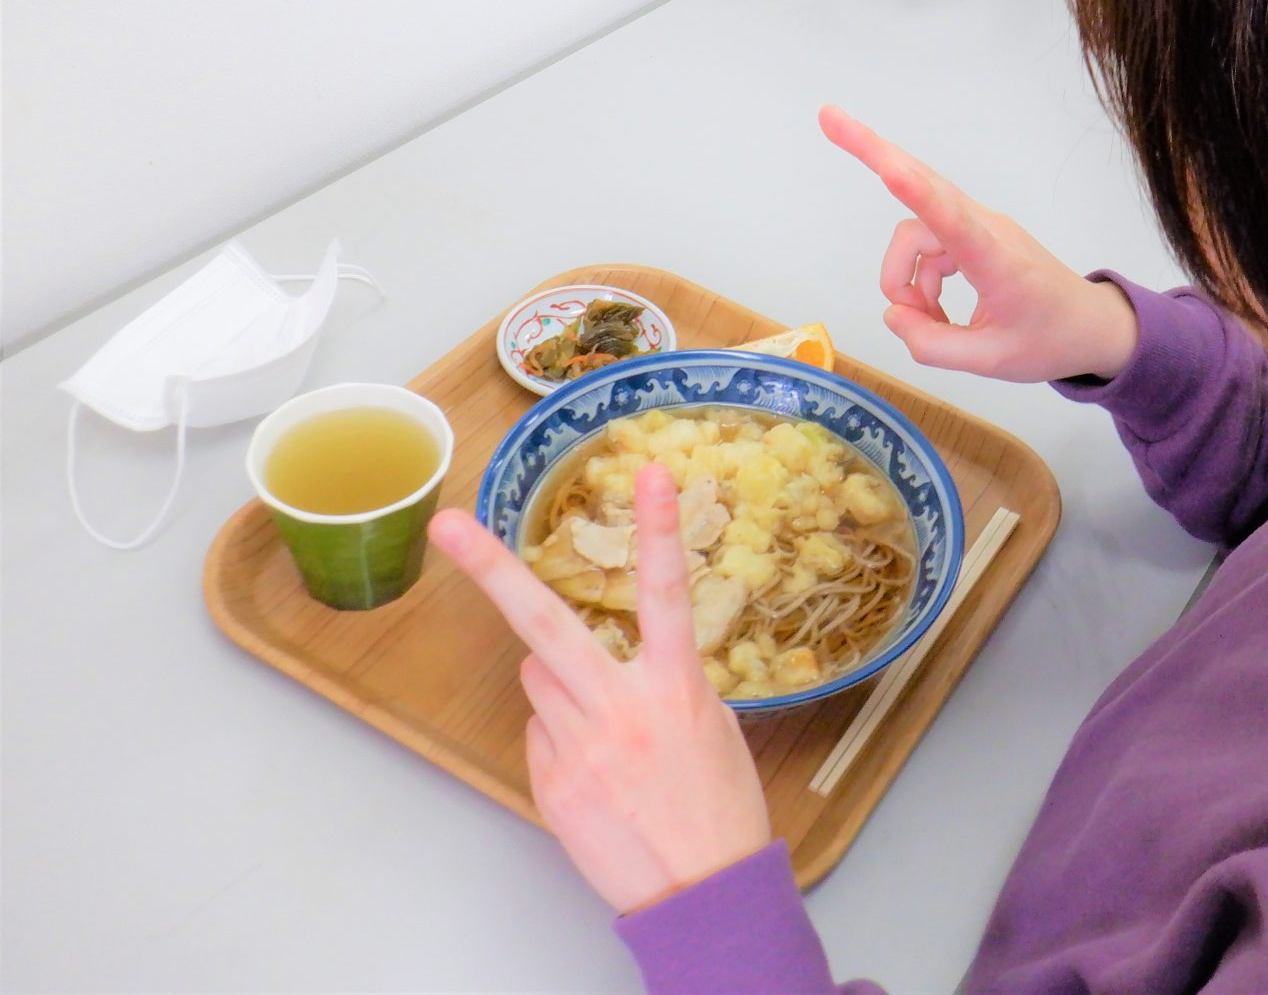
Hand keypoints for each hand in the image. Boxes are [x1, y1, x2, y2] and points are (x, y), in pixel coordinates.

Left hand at [427, 465, 770, 914]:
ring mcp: (578, 748)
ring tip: (611, 734)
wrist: (705, 893)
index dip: (659, 530)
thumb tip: (590, 660)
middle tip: (448, 524)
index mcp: (676, 688)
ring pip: (539, 680)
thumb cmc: (720, 805)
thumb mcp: (710, 725)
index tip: (651, 474)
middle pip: (545, 627)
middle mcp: (621, 710)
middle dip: (491, 570)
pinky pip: (539, 732)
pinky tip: (599, 772)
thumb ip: (655, 679)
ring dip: (560, 685)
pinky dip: (559, 737)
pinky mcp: (551, 784)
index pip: (667, 593)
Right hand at [820, 104, 1138, 382]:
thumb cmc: (1048, 341)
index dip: (913, 191)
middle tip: (827, 116)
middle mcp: (984, 228)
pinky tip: (936, 316)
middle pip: (921, 183)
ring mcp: (978, 226)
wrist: (1091, 326)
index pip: (949, 218)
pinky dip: (920, 280)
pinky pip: (929, 246)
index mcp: (996, 259)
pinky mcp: (974, 233)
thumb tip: (893, 316)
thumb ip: (932, 345)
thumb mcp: (991, 362)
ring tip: (926, 324)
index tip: (885, 164)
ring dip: (905, 278)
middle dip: (873, 151)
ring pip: (916, 234)